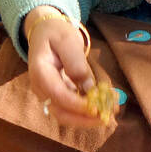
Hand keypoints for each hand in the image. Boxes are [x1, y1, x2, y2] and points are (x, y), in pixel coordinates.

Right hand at [24, 6, 100, 126]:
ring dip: (87, 118)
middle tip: (106, 117)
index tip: (98, 107)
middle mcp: (41, 88)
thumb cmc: (56, 33)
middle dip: (84, 119)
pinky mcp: (57, 95)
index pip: (58, 95)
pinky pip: (70, 109)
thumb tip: (88, 87)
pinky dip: (86, 111)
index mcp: (40, 72)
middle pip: (60, 113)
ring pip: (66, 115)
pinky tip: (104, 104)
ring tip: (110, 111)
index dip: (77, 105)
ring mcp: (48, 93)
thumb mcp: (67, 40)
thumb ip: (76, 62)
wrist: (44, 32)